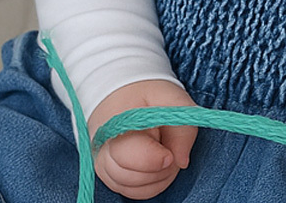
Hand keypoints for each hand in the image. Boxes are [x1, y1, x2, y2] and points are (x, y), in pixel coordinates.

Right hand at [88, 79, 197, 199]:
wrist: (122, 93)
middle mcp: (103, 150)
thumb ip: (182, 127)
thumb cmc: (147, 94)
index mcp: (114, 125)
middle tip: (169, 147)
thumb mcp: (172, 98)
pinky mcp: (109, 176)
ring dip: (158, 177)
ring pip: (134, 189)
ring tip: (165, 152)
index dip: (153, 160)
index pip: (127, 155)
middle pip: (132, 178)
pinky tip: (157, 164)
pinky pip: (133, 192)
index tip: (169, 154)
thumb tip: (182, 162)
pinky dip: (151, 183)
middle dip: (160, 168)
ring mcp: (103, 166)